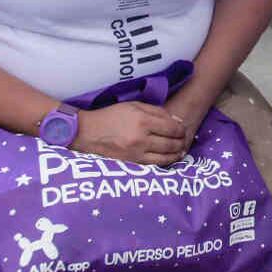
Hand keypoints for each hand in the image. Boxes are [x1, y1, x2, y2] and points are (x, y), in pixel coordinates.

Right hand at [71, 102, 189, 165]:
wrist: (86, 133)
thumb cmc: (110, 116)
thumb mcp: (133, 106)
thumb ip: (157, 112)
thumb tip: (177, 121)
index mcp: (142, 121)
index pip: (172, 127)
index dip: (181, 129)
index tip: (183, 129)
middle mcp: (141, 138)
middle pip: (171, 143)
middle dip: (181, 141)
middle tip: (184, 140)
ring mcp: (136, 153)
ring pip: (166, 156)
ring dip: (177, 153)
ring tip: (181, 150)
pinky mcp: (131, 164)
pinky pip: (155, 165)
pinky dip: (166, 162)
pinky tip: (169, 158)